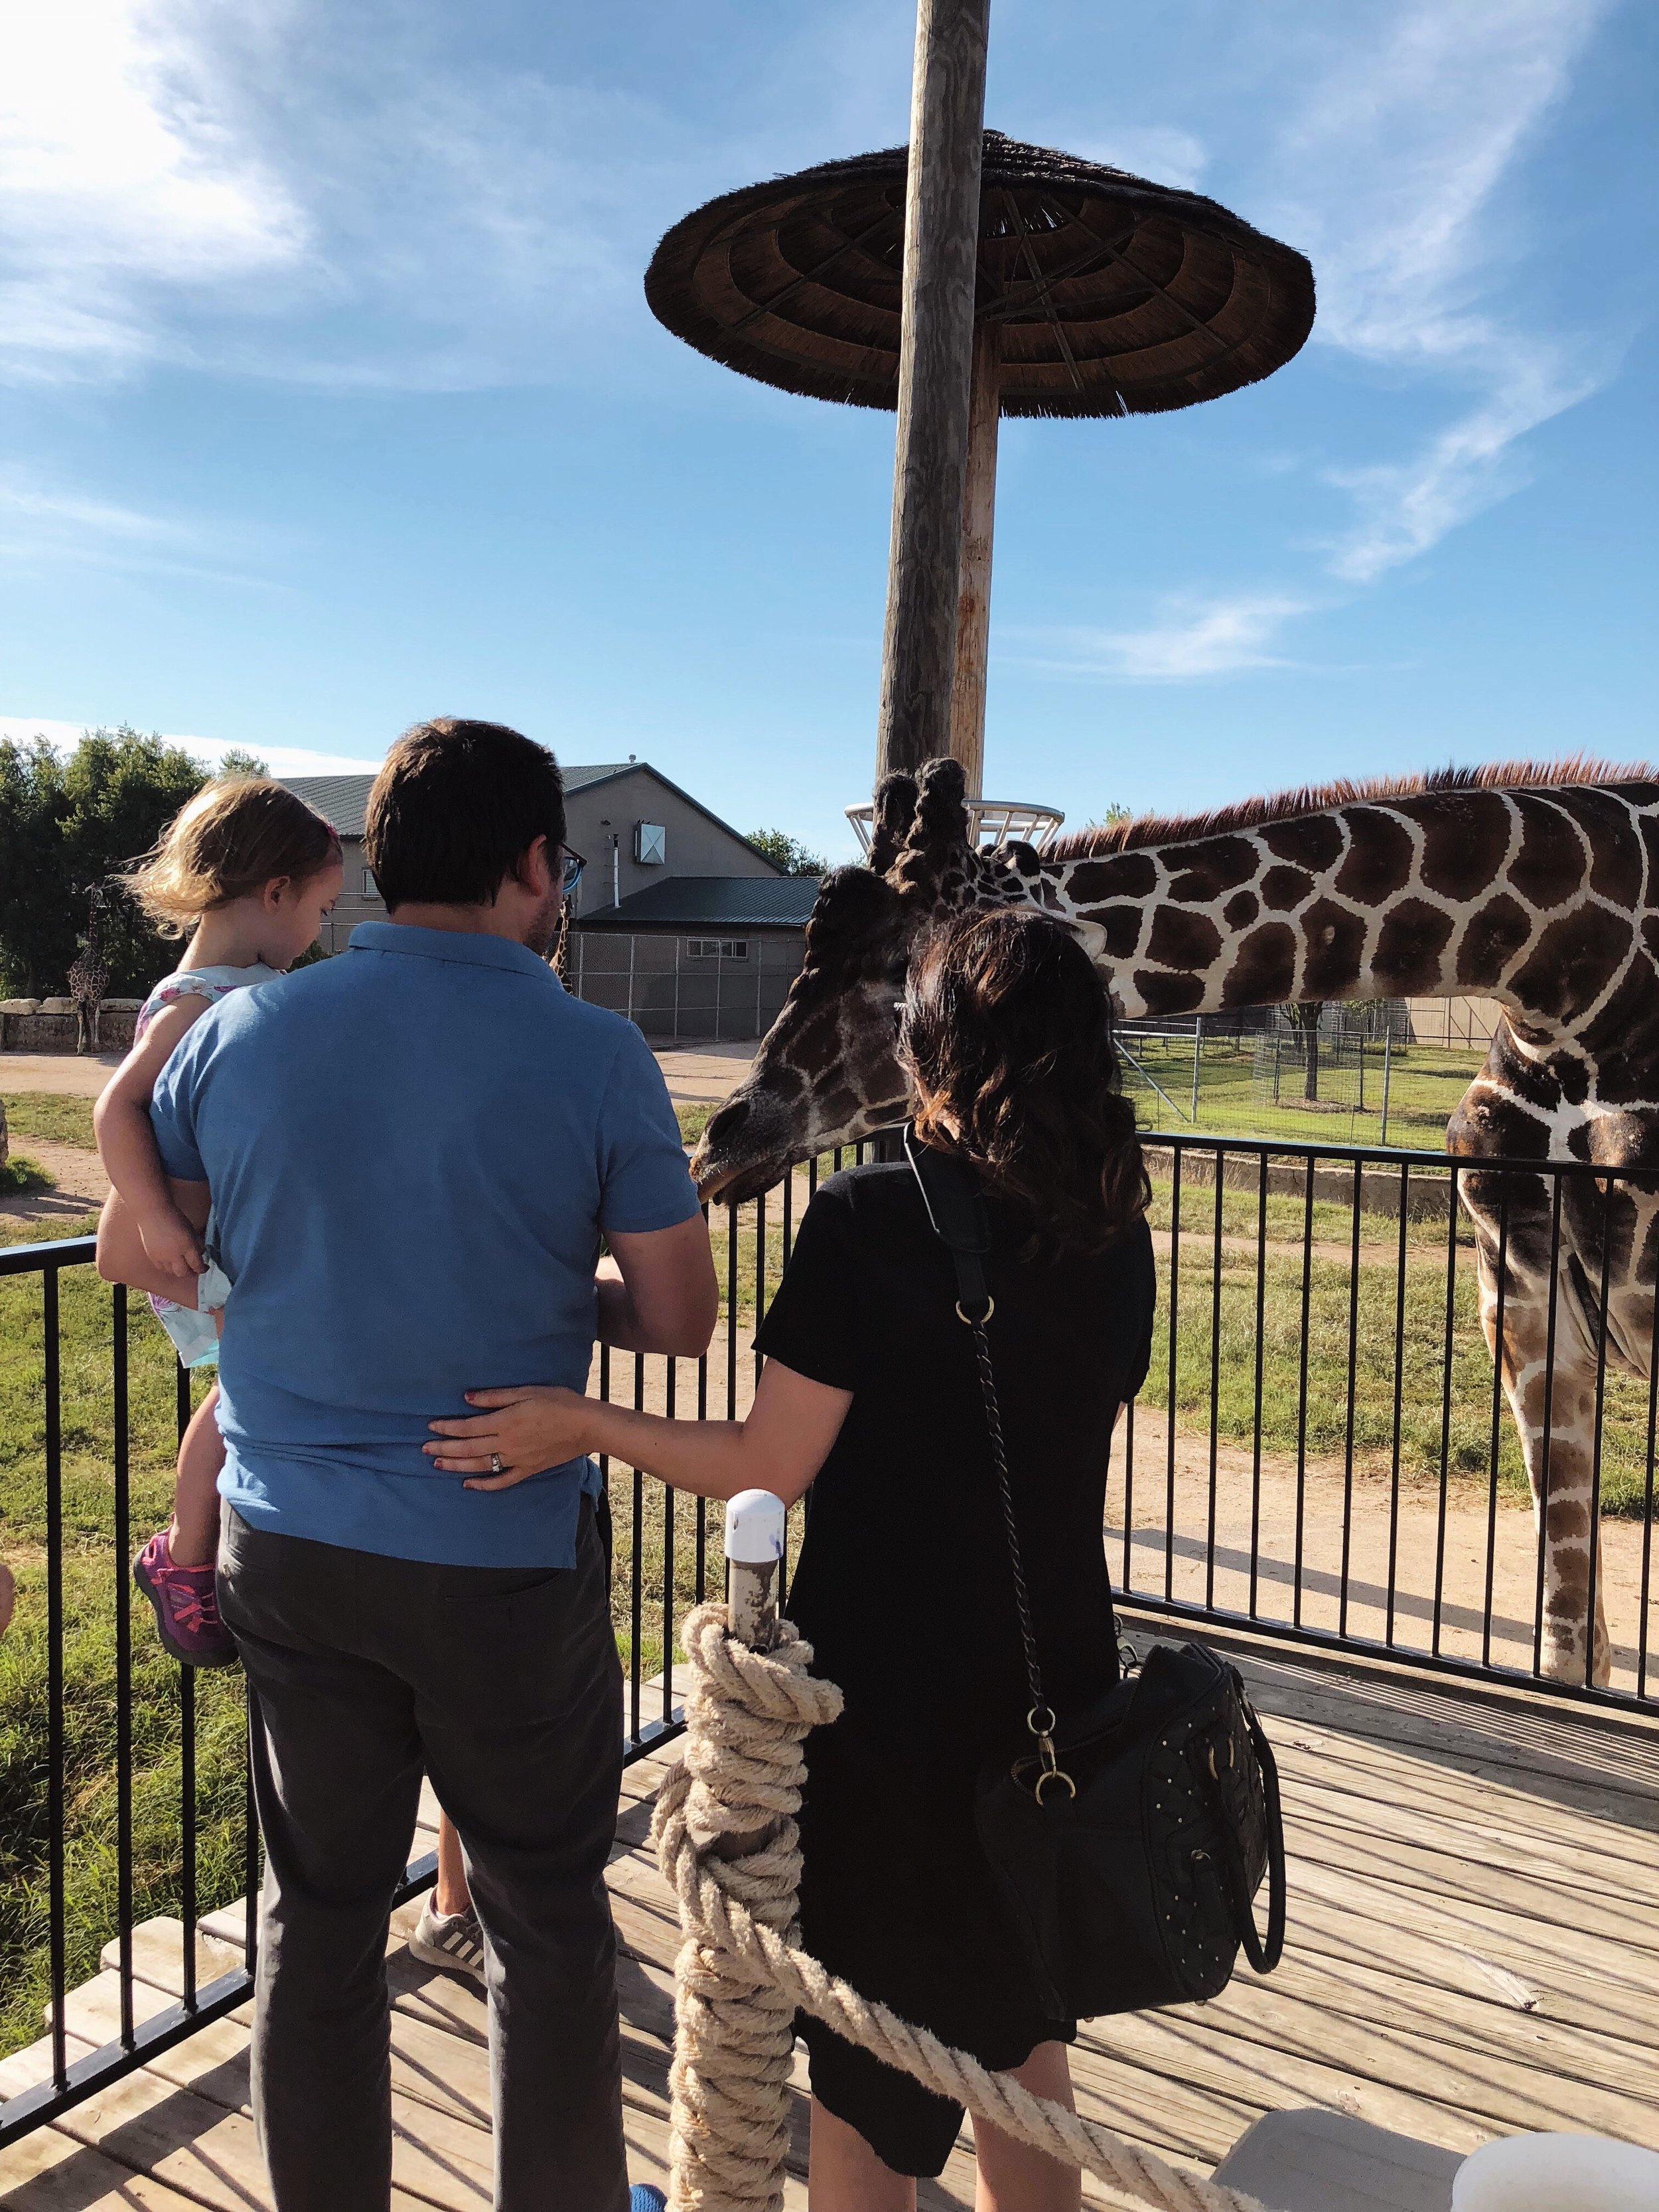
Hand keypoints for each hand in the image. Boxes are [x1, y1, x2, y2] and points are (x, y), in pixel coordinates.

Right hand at [136, 1208, 203, 1280]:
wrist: (153, 1213)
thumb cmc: (174, 1217)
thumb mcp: (191, 1229)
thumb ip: (197, 1243)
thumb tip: (201, 1252)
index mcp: (188, 1246)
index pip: (197, 1265)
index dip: (202, 1269)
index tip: (205, 1267)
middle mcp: (175, 1255)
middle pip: (184, 1273)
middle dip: (191, 1273)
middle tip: (194, 1270)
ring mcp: (162, 1257)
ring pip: (172, 1272)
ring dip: (178, 1271)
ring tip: (182, 1266)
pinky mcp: (152, 1256)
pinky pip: (161, 1268)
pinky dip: (167, 1268)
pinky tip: (170, 1263)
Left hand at [425, 1386, 595, 1490]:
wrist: (586, 1426)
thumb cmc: (559, 1402)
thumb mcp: (527, 1391)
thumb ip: (495, 1397)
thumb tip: (467, 1398)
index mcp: (504, 1422)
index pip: (467, 1427)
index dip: (447, 1428)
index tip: (431, 1426)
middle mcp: (506, 1444)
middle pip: (468, 1449)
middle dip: (444, 1448)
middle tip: (425, 1448)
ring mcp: (516, 1459)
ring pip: (479, 1466)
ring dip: (456, 1466)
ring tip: (437, 1464)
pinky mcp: (527, 1469)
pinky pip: (501, 1480)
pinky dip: (484, 1484)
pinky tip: (468, 1484)